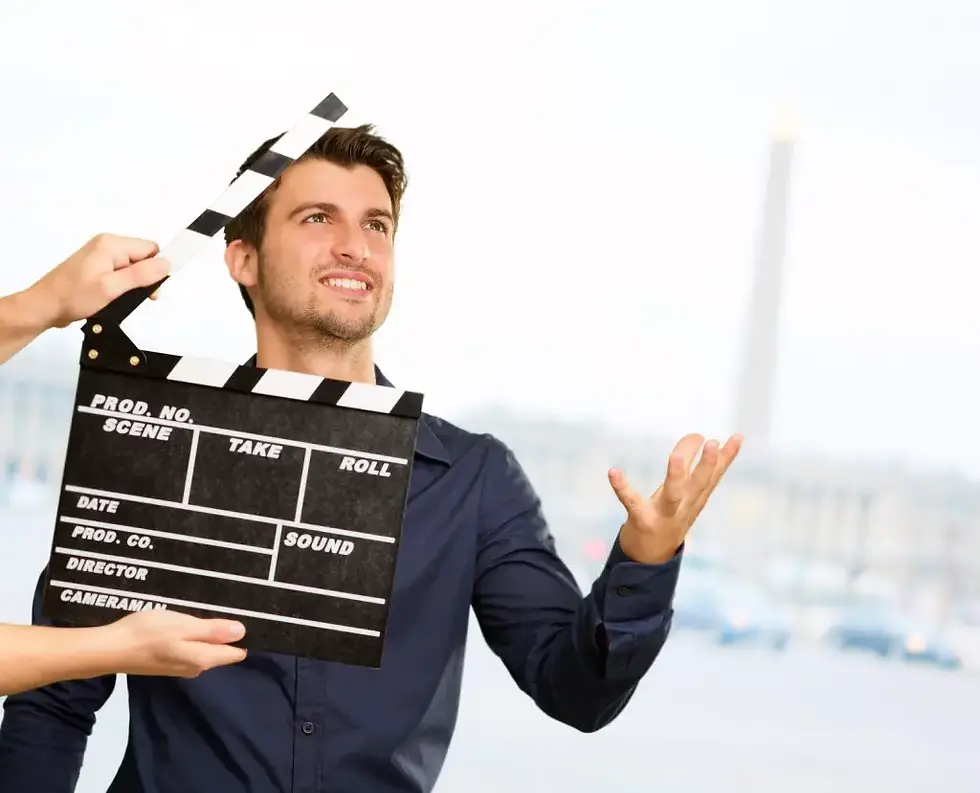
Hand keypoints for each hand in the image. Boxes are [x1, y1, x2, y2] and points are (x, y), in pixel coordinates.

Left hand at [30, 233, 169, 328]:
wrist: (43, 307)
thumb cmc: (74, 297)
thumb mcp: (111, 287)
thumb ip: (141, 275)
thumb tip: (167, 264)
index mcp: (111, 244)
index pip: (150, 249)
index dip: (156, 268)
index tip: (152, 289)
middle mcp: (107, 245)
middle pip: (143, 257)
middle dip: (146, 278)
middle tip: (137, 298)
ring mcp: (101, 256)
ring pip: (133, 267)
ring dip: (134, 284)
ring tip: (121, 299)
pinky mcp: (97, 268)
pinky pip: (121, 273)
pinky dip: (123, 286)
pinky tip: (115, 297)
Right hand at [100, 610, 247, 677]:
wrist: (109, 649)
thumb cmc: (148, 634)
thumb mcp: (184, 626)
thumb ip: (213, 631)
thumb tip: (242, 633)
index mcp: (203, 659)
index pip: (235, 653)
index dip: (244, 637)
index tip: (251, 618)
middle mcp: (195, 667)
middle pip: (221, 651)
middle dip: (228, 633)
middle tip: (232, 608)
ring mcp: (180, 665)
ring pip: (205, 648)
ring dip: (209, 633)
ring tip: (214, 610)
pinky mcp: (167, 661)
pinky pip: (190, 647)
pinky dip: (193, 636)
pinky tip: (189, 622)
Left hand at [609, 433, 741, 564]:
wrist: (651, 559)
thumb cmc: (671, 517)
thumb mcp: (691, 496)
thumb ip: (705, 472)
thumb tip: (719, 441)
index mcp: (695, 498)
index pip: (714, 476)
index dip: (726, 457)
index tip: (737, 437)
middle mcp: (684, 506)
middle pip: (699, 484)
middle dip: (708, 464)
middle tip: (712, 442)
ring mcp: (664, 515)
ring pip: (673, 494)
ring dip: (676, 475)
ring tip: (677, 456)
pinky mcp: (641, 520)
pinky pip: (632, 502)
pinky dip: (622, 488)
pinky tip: (613, 471)